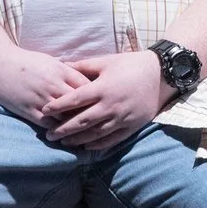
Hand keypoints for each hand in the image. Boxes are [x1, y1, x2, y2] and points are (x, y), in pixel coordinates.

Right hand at [0, 48, 91, 127]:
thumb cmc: (26, 61)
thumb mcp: (50, 61)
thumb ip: (68, 71)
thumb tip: (87, 78)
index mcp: (61, 70)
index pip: (87, 86)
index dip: (96, 96)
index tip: (102, 103)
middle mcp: (53, 85)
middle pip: (79, 103)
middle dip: (89, 113)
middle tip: (99, 122)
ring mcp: (40, 99)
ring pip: (65, 117)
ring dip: (74, 125)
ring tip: (86, 134)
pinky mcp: (28, 110)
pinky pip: (47, 124)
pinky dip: (57, 131)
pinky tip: (64, 136)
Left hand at [41, 50, 168, 151]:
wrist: (162, 75)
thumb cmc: (132, 65)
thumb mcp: (106, 61)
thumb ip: (83, 66)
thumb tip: (62, 65)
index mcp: (103, 88)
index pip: (74, 100)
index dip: (58, 106)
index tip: (44, 111)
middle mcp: (111, 106)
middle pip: (82, 121)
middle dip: (63, 129)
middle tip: (49, 135)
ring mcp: (122, 118)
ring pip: (95, 133)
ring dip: (78, 140)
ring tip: (64, 143)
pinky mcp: (132, 126)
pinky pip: (112, 139)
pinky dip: (98, 145)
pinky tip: (87, 146)